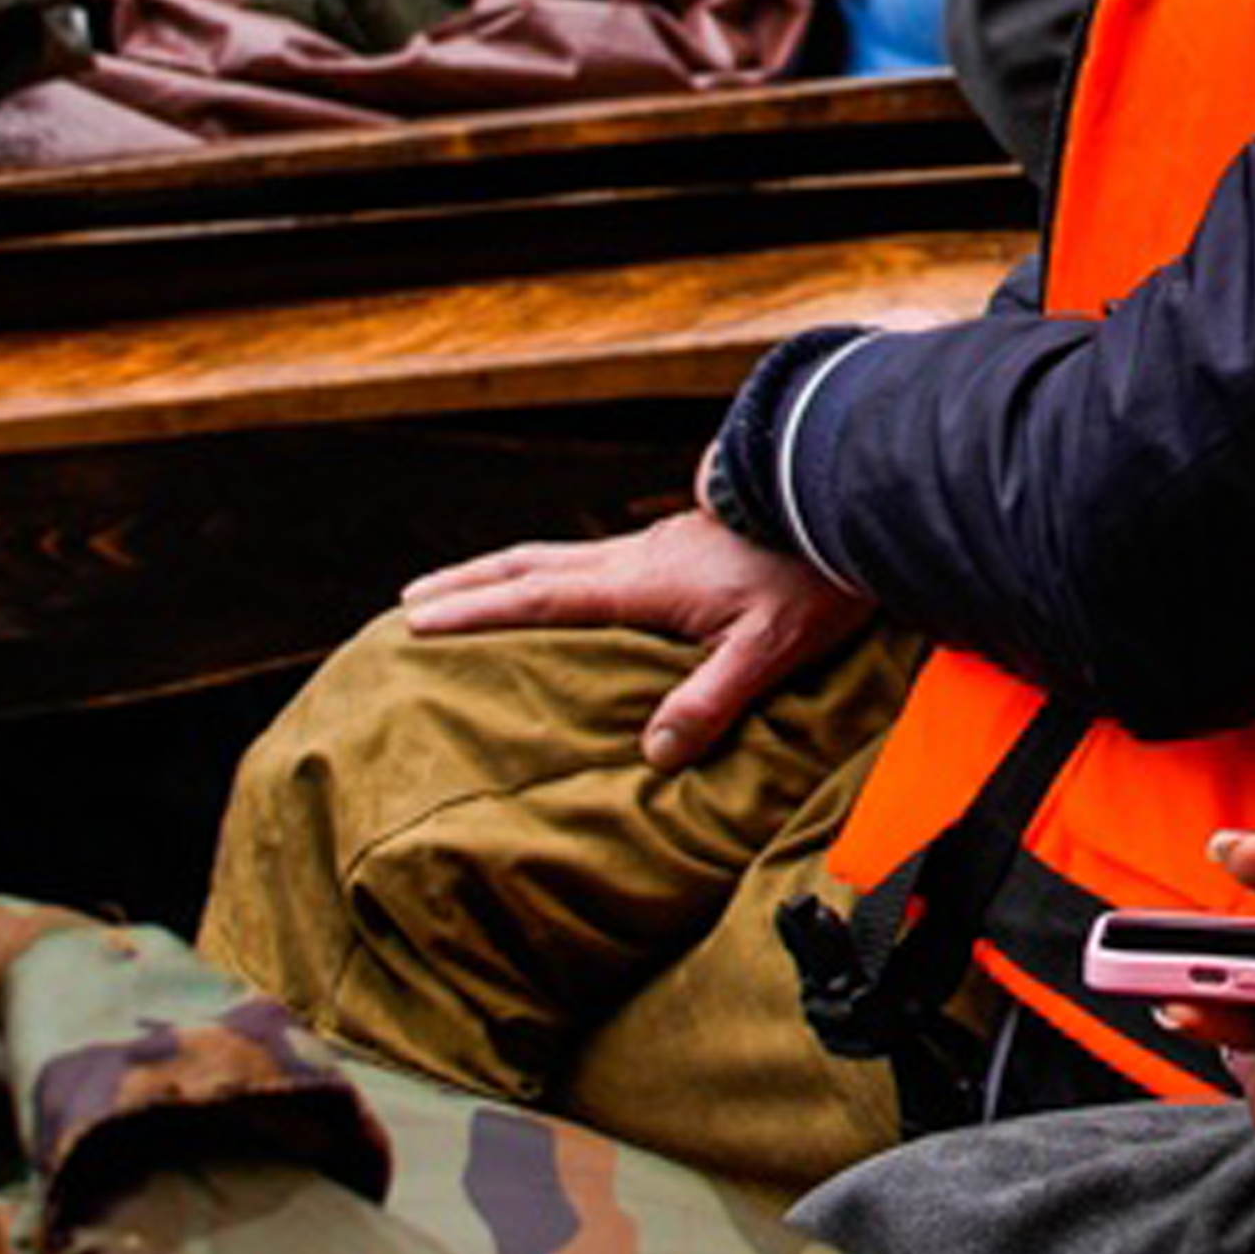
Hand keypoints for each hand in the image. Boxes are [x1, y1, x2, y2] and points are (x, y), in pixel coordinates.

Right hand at [397, 506, 869, 770]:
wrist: (845, 501)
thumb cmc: (813, 578)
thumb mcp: (768, 649)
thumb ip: (710, 699)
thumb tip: (652, 752)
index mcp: (641, 583)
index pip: (538, 599)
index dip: (475, 610)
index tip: (415, 620)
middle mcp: (635, 557)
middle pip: (529, 565)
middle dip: (467, 583)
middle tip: (408, 600)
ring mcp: (654, 546)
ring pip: (556, 556)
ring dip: (501, 572)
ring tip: (463, 588)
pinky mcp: (676, 545)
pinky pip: (588, 559)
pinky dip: (547, 572)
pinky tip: (560, 588)